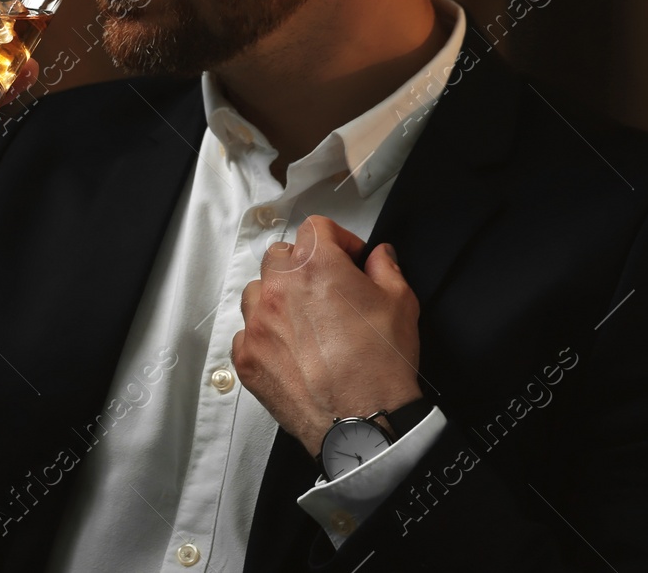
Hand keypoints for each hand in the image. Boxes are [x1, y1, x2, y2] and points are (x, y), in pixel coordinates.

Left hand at [231, 215, 422, 458]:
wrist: (362, 421)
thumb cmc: (381, 362)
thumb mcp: (400, 302)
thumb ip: (386, 267)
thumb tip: (379, 256)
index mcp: (315, 265)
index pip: (316, 228)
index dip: (338, 240)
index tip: (349, 259)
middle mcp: (278, 287)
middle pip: (280, 255)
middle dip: (303, 265)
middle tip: (326, 289)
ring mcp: (257, 323)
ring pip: (257, 291)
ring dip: (277, 297)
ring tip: (305, 321)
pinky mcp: (247, 356)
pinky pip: (248, 332)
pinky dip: (265, 336)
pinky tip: (291, 351)